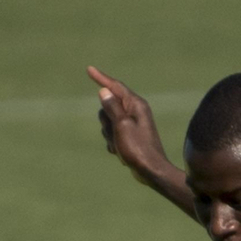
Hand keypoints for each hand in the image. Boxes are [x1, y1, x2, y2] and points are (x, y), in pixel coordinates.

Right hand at [86, 67, 173, 184]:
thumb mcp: (122, 125)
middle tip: (115, 133)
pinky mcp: (129, 136)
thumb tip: (104, 91)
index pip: (115, 86)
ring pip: (108, 122)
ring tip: (119, 145)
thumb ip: (112, 107)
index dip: (101, 78)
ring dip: (108, 134)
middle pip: (108, 107)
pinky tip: (121, 152)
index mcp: (135, 104)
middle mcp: (134, 111)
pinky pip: (112, 135)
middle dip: (105, 120)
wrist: (150, 171)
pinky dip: (113, 143)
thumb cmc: (138, 148)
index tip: (89, 69)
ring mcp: (131, 124)